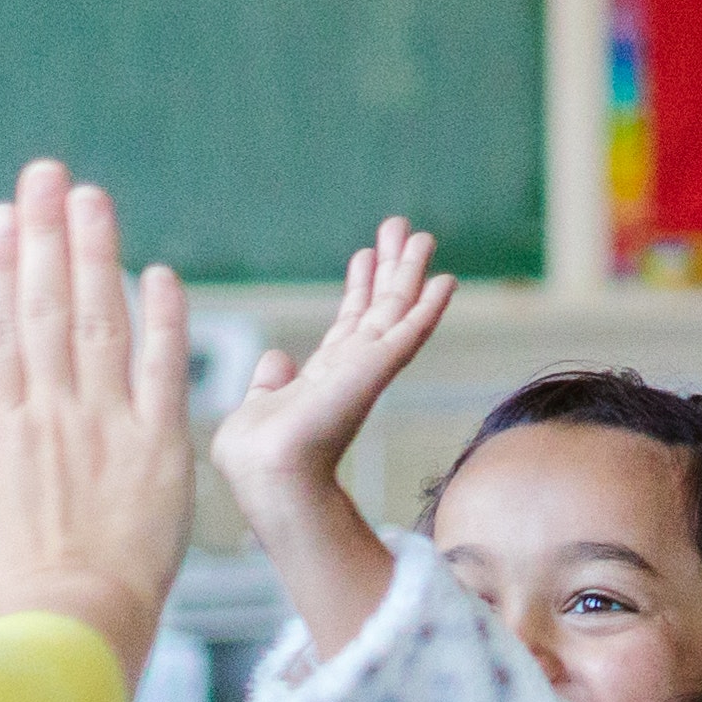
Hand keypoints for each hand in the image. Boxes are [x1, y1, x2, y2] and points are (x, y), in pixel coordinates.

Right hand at [0, 160, 193, 673]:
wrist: (75, 633)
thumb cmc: (13, 588)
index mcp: (0, 428)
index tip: (1, 215)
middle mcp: (52, 413)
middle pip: (45, 306)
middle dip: (45, 234)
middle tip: (46, 173)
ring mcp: (107, 427)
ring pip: (101, 323)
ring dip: (98, 255)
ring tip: (92, 198)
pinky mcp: (160, 449)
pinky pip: (165, 372)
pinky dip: (164, 321)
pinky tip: (161, 275)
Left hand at [209, 221, 457, 522]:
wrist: (268, 474)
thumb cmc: (255, 456)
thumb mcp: (257, 408)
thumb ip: (270, 383)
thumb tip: (275, 359)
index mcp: (324, 379)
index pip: (348, 325)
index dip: (359, 288)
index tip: (365, 255)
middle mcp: (352, 370)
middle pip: (380, 310)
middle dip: (392, 269)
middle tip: (403, 228)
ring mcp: (368, 370)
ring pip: (398, 312)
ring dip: (411, 274)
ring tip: (422, 236)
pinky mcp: (376, 369)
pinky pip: (409, 332)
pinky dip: (429, 307)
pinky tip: (446, 281)